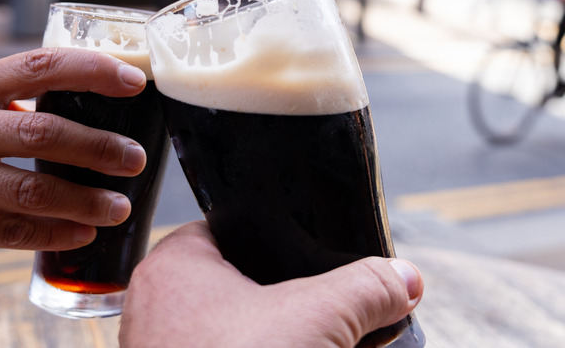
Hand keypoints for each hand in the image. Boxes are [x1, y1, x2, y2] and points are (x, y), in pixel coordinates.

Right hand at [0, 48, 147, 307]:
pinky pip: (10, 232)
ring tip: (120, 207)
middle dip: (97, 148)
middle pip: (40, 132)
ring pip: (29, 190)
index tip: (136, 83)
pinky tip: (85, 234)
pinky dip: (54, 234)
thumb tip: (116, 107)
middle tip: (136, 159)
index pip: (39, 66)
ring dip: (84, 201)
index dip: (91, 71)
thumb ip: (27, 100)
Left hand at [120, 221, 422, 347]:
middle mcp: (162, 309)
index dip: (280, 235)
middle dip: (294, 298)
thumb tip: (402, 279)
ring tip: (330, 341)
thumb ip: (365, 289)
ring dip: (287, 335)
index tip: (318, 251)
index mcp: (175, 267)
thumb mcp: (317, 319)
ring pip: (241, 330)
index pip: (233, 227)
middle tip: (333, 311)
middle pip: (244, 283)